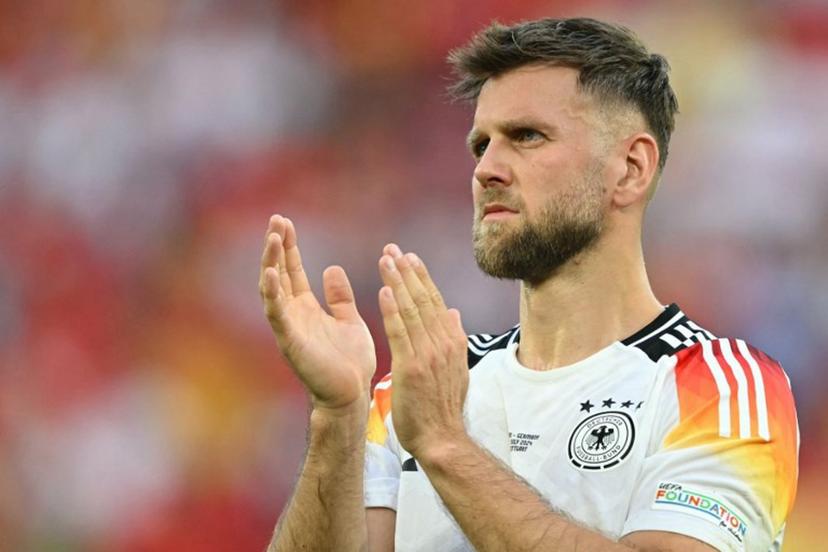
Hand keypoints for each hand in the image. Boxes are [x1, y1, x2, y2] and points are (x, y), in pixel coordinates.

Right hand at [259, 215, 375, 412]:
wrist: (352, 394)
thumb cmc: (350, 362)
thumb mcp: (348, 319)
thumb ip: (339, 296)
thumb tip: (331, 267)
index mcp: (306, 308)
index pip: (293, 270)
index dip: (288, 247)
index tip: (284, 222)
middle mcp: (293, 315)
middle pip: (279, 273)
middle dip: (276, 247)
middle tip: (275, 220)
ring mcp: (289, 327)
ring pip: (273, 289)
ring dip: (271, 263)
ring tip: (272, 238)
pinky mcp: (291, 342)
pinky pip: (277, 315)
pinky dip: (272, 294)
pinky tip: (271, 274)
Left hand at [377, 244, 468, 458]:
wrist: (442, 439)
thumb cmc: (444, 408)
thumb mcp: (457, 369)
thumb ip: (454, 338)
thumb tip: (454, 311)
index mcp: (452, 342)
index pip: (435, 301)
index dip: (421, 277)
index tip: (410, 257)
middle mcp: (442, 343)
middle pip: (423, 299)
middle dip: (407, 272)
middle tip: (393, 249)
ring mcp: (428, 354)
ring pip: (411, 310)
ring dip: (398, 282)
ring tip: (386, 259)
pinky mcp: (411, 367)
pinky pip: (400, 333)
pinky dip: (393, 310)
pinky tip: (384, 291)